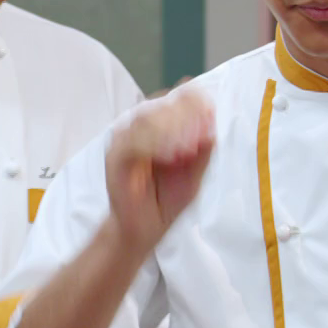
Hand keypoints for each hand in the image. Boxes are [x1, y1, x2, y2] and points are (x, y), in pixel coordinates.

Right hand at [105, 90, 213, 252]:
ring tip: (185, 151)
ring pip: (146, 118)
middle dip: (185, 118)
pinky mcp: (115, 155)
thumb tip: (211, 128)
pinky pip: (131, 141)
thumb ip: (204, 152)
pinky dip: (152, 144)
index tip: (210, 111)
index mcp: (164, 125)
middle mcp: (143, 126)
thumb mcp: (195, 175)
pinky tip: (168, 156)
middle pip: (163, 104)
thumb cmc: (167, 199)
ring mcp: (127, 138)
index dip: (195, 101)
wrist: (145, 228)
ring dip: (170, 130)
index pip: (179, 99)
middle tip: (198, 139)